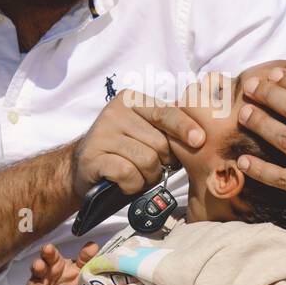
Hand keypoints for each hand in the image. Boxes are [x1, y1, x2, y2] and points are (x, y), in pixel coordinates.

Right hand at [22, 242, 99, 284]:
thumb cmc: (74, 282)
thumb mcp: (82, 270)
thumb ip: (86, 258)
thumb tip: (93, 246)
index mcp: (56, 264)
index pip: (50, 254)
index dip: (48, 251)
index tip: (48, 249)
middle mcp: (45, 274)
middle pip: (37, 267)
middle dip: (37, 266)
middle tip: (40, 266)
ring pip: (32, 284)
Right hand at [70, 89, 204, 198]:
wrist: (84, 166)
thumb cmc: (125, 150)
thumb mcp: (146, 131)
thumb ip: (167, 128)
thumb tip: (200, 135)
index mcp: (132, 100)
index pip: (165, 113)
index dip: (185, 128)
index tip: (200, 140)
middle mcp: (115, 112)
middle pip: (160, 143)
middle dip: (163, 163)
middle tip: (151, 168)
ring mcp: (102, 133)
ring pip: (147, 160)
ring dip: (148, 176)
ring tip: (137, 175)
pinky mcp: (93, 156)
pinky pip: (128, 173)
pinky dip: (132, 184)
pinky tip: (125, 183)